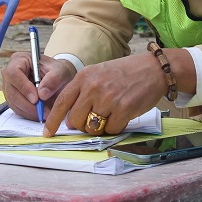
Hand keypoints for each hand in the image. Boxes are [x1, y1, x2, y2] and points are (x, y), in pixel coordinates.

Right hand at [1, 51, 76, 121]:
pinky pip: (17, 109)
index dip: (23, 87)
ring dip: (29, 111)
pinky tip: (40, 114)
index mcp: (19, 60)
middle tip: (43, 111)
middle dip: (27, 104)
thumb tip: (42, 94)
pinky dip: (29, 114)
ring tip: (45, 113)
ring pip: (14, 102)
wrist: (57, 78)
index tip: (36, 99)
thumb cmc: (57, 71)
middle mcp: (10, 73)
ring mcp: (9, 87)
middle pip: (11, 91)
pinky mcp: (13, 99)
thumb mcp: (60, 71)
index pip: (14, 73)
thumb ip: (53, 80)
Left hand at [43, 52, 167, 136]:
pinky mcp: (124, 109)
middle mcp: (93, 87)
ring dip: (100, 127)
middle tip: (93, 118)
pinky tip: (122, 114)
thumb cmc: (125, 73)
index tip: (48, 132)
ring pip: (92, 128)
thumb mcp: (98, 74)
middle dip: (82, 125)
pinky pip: (111, 130)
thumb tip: (70, 120)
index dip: (53, 120)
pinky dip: (116, 127)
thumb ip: (82, 93)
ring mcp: (108, 98)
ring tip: (110, 114)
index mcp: (84, 77)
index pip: (61, 102)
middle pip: (75, 120)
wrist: (153, 68)